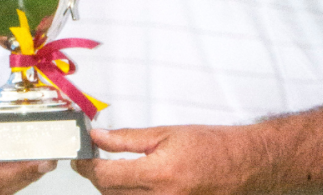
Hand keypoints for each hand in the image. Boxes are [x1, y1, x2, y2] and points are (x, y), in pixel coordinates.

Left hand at [73, 125, 262, 194]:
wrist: (242, 164)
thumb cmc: (210, 145)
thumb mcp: (166, 133)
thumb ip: (127, 138)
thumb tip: (99, 136)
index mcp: (158, 174)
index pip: (106, 177)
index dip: (87, 167)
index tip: (80, 157)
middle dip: (97, 178)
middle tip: (92, 160)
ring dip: (112, 190)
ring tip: (113, 170)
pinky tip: (132, 185)